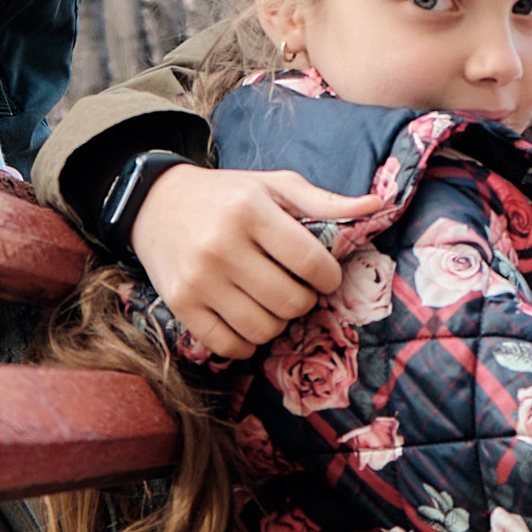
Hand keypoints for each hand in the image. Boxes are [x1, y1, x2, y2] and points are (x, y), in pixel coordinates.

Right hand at [131, 164, 375, 358]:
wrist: (154, 203)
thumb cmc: (226, 195)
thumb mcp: (273, 186)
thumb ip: (324, 201)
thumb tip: (377, 204)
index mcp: (250, 211)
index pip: (309, 261)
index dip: (329, 277)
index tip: (325, 276)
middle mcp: (222, 246)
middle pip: (290, 301)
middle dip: (304, 301)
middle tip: (297, 288)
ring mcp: (199, 279)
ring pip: (262, 328)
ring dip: (277, 322)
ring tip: (272, 302)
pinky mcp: (180, 304)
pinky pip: (229, 345)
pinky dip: (246, 342)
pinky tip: (247, 319)